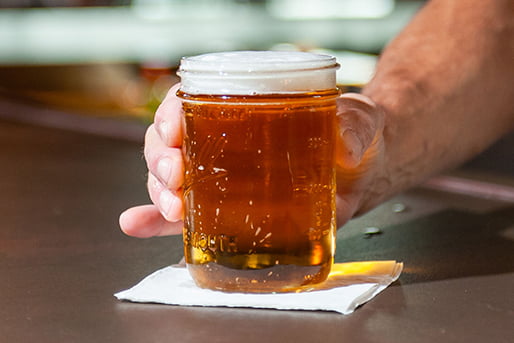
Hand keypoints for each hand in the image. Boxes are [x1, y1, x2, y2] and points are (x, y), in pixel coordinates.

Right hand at [119, 86, 384, 236]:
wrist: (363, 172)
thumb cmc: (352, 135)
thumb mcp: (358, 120)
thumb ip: (354, 126)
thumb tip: (344, 145)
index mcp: (243, 106)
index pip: (191, 100)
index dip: (172, 111)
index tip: (173, 128)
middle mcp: (223, 141)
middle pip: (171, 143)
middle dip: (162, 158)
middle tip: (174, 174)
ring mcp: (223, 178)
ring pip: (171, 180)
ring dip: (159, 193)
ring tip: (171, 207)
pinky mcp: (230, 210)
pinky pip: (188, 216)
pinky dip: (157, 221)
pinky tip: (138, 225)